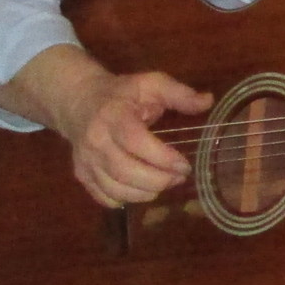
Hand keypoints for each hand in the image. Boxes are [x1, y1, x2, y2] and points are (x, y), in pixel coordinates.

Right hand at [2, 44, 210, 209]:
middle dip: (158, 180)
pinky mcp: (82, 174)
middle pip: (125, 170)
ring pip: (115, 188)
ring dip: (145, 193)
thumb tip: (207, 100)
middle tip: (180, 177)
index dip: (162, 158)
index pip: (135, 142)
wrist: (78, 101)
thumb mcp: (150, 84)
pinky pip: (104, 197)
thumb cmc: (121, 94)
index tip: (185, 165)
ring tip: (165, 183)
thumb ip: (178, 93)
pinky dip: (126, 200)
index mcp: (113, 116)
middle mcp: (95, 140)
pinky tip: (142, 190)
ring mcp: (86, 160)